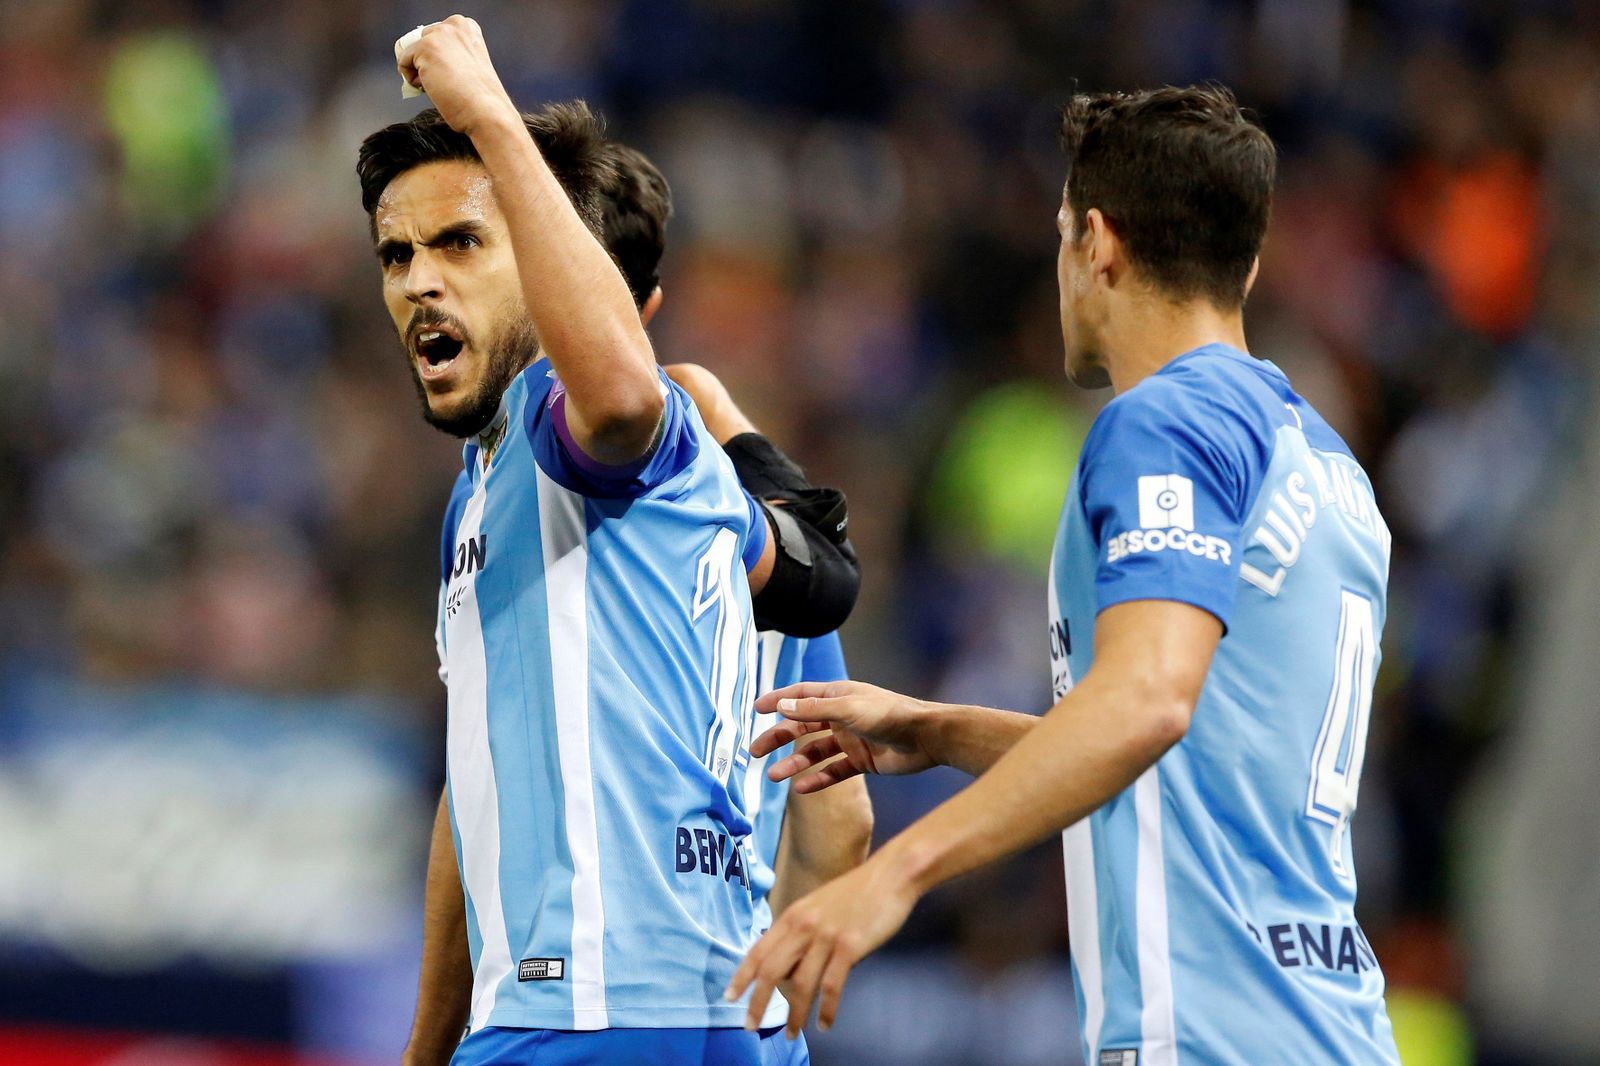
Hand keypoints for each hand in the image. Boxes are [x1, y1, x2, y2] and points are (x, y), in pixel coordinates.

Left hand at [396, 15, 517, 136]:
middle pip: (420, 41)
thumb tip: (420, 63)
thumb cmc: (479, 98)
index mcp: (467, 27)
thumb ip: (449, 55)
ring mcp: (439, 34)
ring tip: (442, 85)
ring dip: (419, 72)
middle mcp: (453, 25)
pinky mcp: (425, 47)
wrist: (486, 111)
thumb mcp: (467, 65)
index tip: (455, 75)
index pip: (434, 37)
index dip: (438, 60)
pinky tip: (434, 88)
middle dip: (426, 64)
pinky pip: (403, 62)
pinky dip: (412, 80)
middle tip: (447, 83)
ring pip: (411, 52)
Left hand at [725, 855, 917, 1035]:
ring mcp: (826, 937)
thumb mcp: (818, 906)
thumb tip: (793, 968)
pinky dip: (828, 1010)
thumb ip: (802, 932)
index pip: (759, 950)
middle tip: (750, 1026)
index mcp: (793, 916)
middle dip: (758, 1002)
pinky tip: (826, 1024)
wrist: (890, 874)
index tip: (730, 996)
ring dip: (795, 1014)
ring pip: (802, 984)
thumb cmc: (856, 892)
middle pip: (772, 971)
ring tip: (793, 1033)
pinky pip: (832, 986)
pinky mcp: (850, 946)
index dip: (742, 976)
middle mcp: (804, 926)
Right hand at [752, 681, 938, 792]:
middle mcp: (842, 716)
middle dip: (778, 738)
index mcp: (839, 695)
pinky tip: (801, 788)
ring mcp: (851, 740)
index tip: (756, 709)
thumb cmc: (890, 715)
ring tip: (773, 777)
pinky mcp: (862, 761)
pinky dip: (818, 779)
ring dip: (794, 763)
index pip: (801, 695)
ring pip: (815, 752)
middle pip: (802, 726)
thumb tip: (781, 707)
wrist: (927, 738)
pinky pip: (834, 771)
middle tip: (755, 751)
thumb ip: (814, 709)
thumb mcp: (848, 709)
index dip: (779, 700)